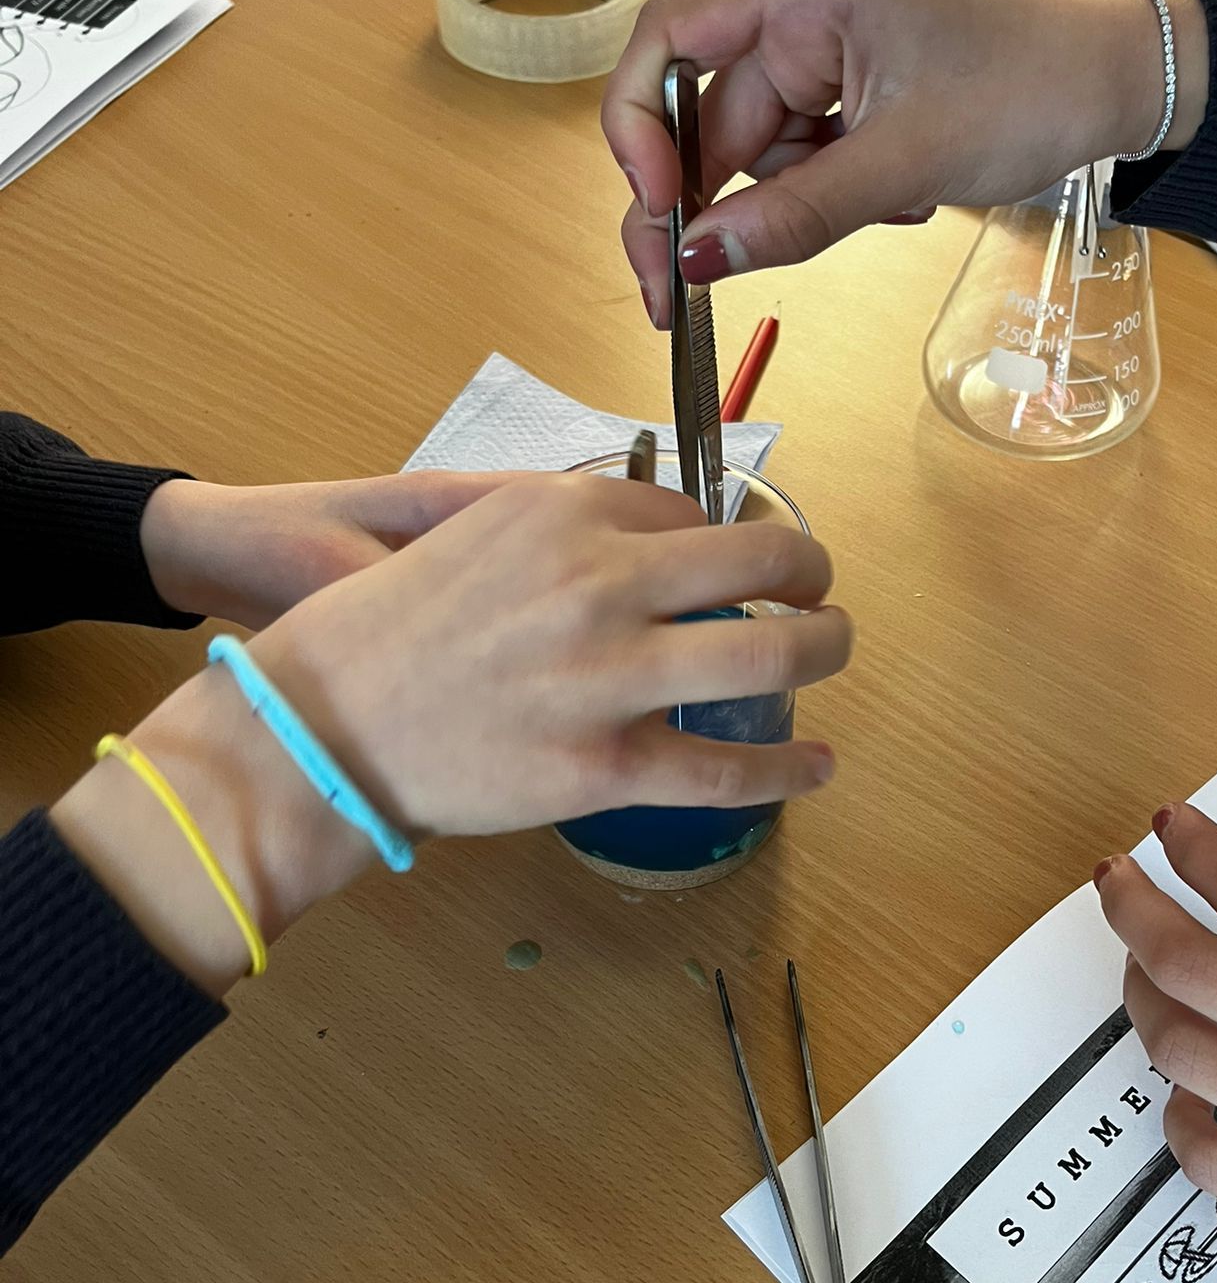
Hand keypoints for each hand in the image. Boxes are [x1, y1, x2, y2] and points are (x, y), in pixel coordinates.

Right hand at [58, 471, 851, 993]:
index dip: (735, 538)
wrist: (318, 725)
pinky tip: (819, 766)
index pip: (693, 513)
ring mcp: (608, 676)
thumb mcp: (469, 533)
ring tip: (831, 653)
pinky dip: (790, 770)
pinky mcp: (605, 767)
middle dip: (811, 575)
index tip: (749, 562)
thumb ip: (562, 525)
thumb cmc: (381, 629)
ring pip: (770, 655)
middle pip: (763, 561)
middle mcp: (601, 581)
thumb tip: (648, 533)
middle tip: (820, 595)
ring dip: (823, 650)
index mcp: (565, 511)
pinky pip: (729, 769)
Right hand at [603, 0, 1206, 321]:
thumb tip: (692, 261)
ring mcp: (824, 31)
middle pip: (708, 113)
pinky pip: (802, 143)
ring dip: (802, 194)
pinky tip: (899, 188)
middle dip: (721, 201)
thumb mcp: (905, 165)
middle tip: (682, 298)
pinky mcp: (849, 66)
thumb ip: (791, 216)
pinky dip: (832, 181)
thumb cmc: (1031, 89)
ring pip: (757, 144)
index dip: (638, 129)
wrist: (1122, 77)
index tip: (655, 213)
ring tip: (894, 198)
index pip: (666, 38)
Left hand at [1095, 802, 1216, 1239]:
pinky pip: (1207, 1157)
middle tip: (1117, 885)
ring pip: (1182, 1051)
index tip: (1168, 829)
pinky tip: (1186, 1094)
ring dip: (1142, 1003)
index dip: (1196, 852)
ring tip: (1143, 977)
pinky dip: (1179, 1120)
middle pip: (1191, 966)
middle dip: (1134, 911)